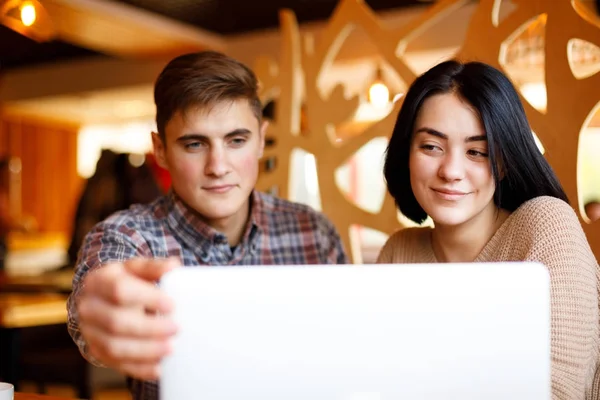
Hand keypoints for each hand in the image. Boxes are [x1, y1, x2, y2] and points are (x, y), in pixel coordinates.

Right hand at [77, 257, 179, 379]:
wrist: (102, 297)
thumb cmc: (126, 280)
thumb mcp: (137, 268)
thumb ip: (154, 267)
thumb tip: (173, 266)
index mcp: (99, 281)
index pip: (120, 291)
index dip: (147, 299)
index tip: (172, 305)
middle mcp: (88, 307)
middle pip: (116, 322)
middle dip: (149, 328)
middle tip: (175, 328)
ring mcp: (89, 331)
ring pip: (114, 346)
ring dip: (145, 351)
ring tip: (170, 348)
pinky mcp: (95, 350)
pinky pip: (116, 363)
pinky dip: (139, 368)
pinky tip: (159, 367)